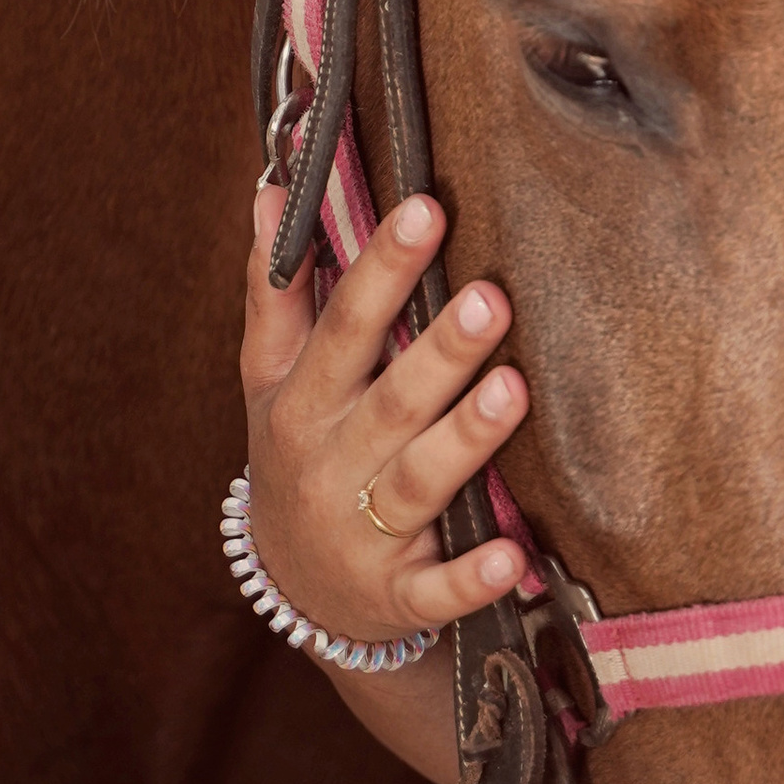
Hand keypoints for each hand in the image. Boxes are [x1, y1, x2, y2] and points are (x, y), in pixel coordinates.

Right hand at [240, 185, 530, 771]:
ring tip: (513, 391)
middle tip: (491, 299)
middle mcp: (332, 461)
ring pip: (420, 481)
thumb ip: (277, 287)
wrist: (292, 586)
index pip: (345, 324)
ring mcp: (364, 531)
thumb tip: (270, 190)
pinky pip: (437, 588)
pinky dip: (472, 577)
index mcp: (304, 400)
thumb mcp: (270, 376)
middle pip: (392, 398)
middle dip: (440, 350)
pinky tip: (513, 557)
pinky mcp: (399, 593)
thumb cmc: (299, 451)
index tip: (426, 209)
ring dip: (465, 440)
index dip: (383, 268)